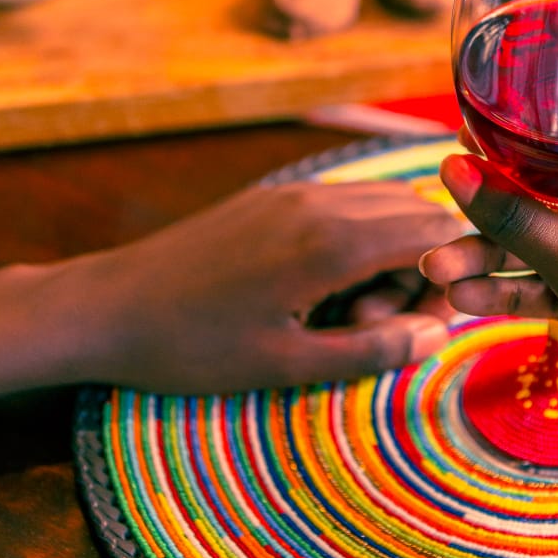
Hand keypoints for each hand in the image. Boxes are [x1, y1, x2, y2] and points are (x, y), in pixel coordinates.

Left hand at [82, 179, 460, 393]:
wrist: (109, 305)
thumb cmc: (194, 346)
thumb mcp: (286, 366)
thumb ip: (371, 350)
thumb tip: (436, 335)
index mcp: (330, 243)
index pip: (431, 233)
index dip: (448, 277)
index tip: (424, 322)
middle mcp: (319, 202)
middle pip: (412, 210)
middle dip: (419, 264)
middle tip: (377, 322)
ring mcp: (293, 191)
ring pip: (377, 202)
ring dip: (386, 250)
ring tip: (344, 308)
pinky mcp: (271, 194)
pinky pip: (340, 202)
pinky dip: (353, 237)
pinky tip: (315, 286)